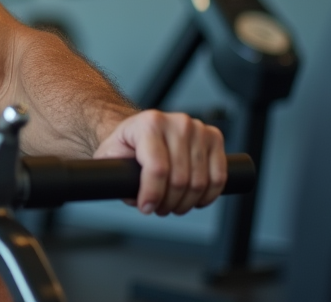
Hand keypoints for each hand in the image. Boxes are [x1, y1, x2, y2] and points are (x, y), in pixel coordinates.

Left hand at [92, 110, 226, 215]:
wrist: (143, 130)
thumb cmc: (128, 144)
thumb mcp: (111, 157)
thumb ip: (118, 177)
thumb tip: (138, 198)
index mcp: (149, 123)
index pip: (158, 168)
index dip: (152, 194)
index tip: (146, 207)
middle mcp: (177, 122)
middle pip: (180, 179)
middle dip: (168, 202)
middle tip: (158, 208)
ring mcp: (198, 129)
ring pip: (199, 182)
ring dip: (186, 203)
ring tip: (172, 204)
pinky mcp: (214, 138)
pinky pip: (219, 177)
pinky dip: (208, 195)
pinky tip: (194, 199)